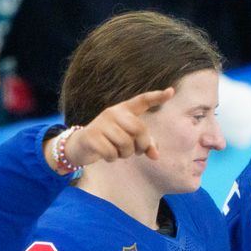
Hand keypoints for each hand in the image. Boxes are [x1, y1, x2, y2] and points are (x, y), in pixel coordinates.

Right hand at [47, 88, 175, 169]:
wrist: (78, 146)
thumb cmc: (108, 141)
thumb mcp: (127, 140)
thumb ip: (144, 145)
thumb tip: (156, 155)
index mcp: (124, 110)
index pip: (142, 101)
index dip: (157, 97)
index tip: (171, 92)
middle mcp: (113, 113)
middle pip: (138, 128)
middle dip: (141, 144)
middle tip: (136, 152)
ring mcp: (101, 123)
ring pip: (125, 143)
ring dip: (125, 154)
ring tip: (119, 153)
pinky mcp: (92, 136)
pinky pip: (111, 152)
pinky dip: (112, 159)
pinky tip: (108, 156)